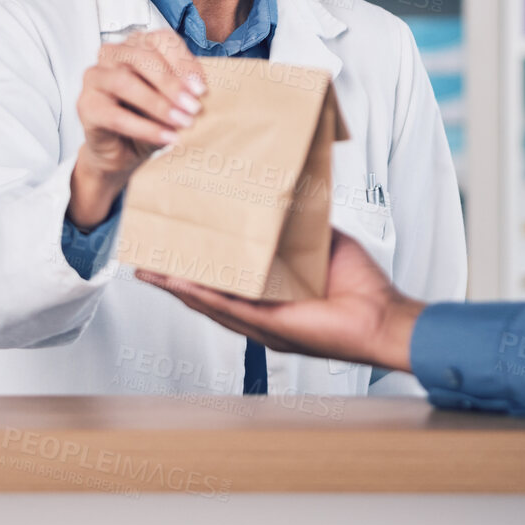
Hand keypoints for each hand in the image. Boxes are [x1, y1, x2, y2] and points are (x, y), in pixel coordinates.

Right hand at [68, 29, 204, 227]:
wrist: (122, 153)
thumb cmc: (149, 119)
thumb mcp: (173, 100)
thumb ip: (185, 89)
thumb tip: (205, 91)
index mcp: (137, 43)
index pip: (161, 40)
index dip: (183, 62)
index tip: (203, 88)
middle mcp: (112, 53)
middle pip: (142, 57)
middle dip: (172, 83)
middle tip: (195, 107)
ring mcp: (94, 77)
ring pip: (125, 82)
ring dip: (158, 104)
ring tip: (182, 123)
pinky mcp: (85, 105)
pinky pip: (115, 114)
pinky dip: (144, 127)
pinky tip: (165, 138)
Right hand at [137, 231, 426, 373]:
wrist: (382, 316)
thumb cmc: (360, 287)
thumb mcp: (321, 244)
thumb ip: (298, 227)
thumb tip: (281, 198)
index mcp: (267, 294)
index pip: (222, 281)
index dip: (193, 266)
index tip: (169, 247)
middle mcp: (258, 312)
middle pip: (204, 294)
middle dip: (172, 277)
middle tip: (143, 261)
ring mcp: (261, 322)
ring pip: (208, 303)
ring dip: (177, 286)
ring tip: (149, 271)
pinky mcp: (270, 326)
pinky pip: (230, 309)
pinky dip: (203, 295)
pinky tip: (181, 282)